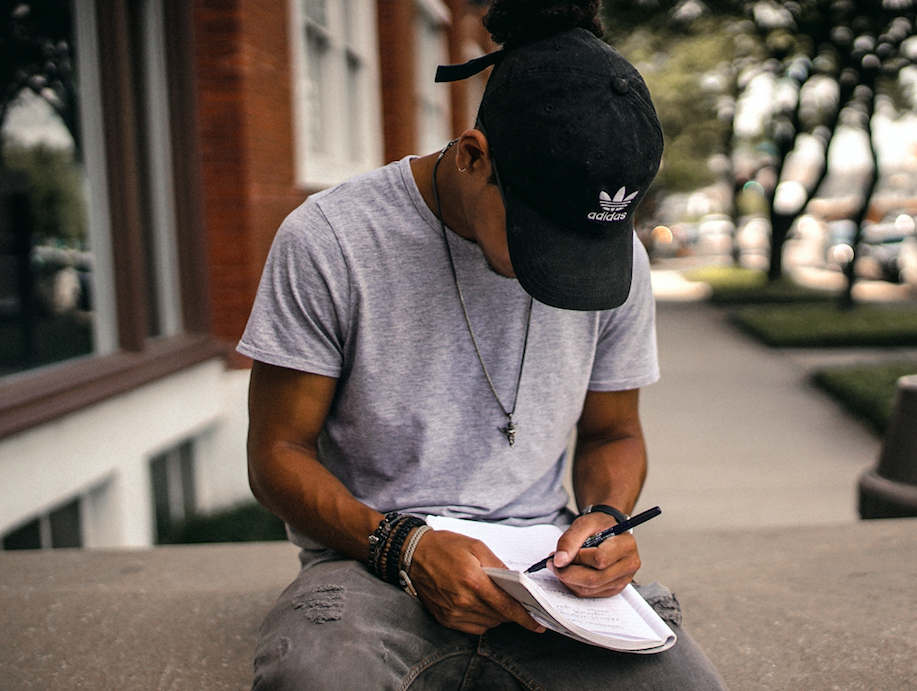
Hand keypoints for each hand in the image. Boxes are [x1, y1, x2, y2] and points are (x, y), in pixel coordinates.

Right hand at [407, 529, 546, 634]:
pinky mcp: (445, 619)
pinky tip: (481, 605)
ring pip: (488, 624)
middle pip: (499, 617)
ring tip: (497, 600)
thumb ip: (498, 565)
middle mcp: (463, 601)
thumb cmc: (445, 546)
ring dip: (497, 616)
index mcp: (474, 581)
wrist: (412, 554)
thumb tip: (516, 582)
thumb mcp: (475, 546)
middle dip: (512, 612)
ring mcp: (453, 613)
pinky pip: (472, 627)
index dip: (525, 617)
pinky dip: (482, 620)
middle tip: (520, 604)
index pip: (506, 607)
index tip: (538, 623)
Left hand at [548, 513, 640, 597]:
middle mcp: (629, 565)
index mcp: (626, 545)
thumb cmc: (599, 526)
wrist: (609, 531)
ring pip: (590, 589)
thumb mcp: (584, 523)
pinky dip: (574, 585)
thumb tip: (559, 561)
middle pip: (595, 578)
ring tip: (560, 566)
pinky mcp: (614, 589)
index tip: (558, 555)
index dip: (576, 558)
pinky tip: (570, 573)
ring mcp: (623, 580)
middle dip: (568, 573)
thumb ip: (570, 540)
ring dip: (569, 580)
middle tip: (553, 563)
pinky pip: (590, 594)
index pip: (599, 559)